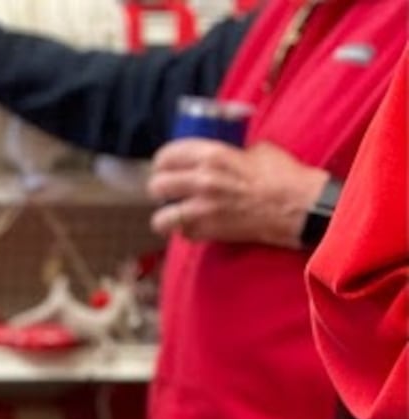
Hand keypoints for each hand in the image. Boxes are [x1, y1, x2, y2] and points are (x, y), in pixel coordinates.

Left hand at [148, 140, 326, 248]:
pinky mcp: (209, 232)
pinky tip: (195, 226)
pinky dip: (186, 232)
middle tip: (166, 190)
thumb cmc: (280, 174)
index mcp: (213, 155)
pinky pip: (183, 234)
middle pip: (157, 186)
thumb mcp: (254, 149)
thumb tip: (218, 152)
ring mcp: (203, 209)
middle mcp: (203, 181)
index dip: (162, 161)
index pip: (168, 154)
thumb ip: (230, 149)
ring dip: (164, 216)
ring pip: (161, 218)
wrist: (295, 206)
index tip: (164, 165)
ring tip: (172, 214)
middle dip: (158, 188)